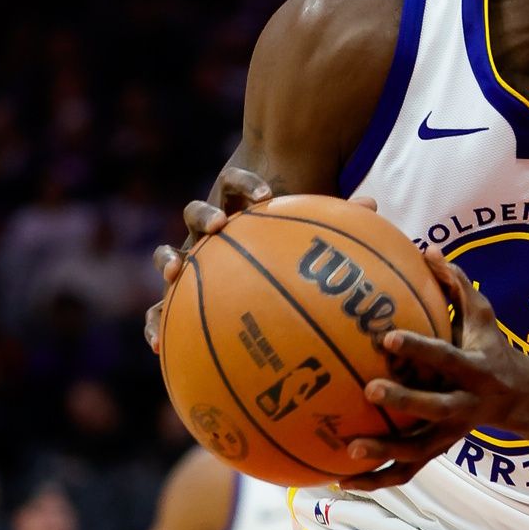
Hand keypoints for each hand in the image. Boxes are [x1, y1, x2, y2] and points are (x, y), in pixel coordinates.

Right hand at [142, 168, 375, 351]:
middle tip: (220, 225)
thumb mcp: (310, 234)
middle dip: (205, 216)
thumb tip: (373, 205)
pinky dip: (156, 324)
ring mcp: (190, 260)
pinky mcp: (177, 294)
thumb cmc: (286, 243)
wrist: (249, 259)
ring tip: (175, 272)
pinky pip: (160, 310)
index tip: (265, 196)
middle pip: (196, 213)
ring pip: (168, 254)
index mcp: (238, 208)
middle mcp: (210, 231)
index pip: (235, 183)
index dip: (245, 184)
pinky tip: (157, 347)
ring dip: (168, 260)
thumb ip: (335, 222)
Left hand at [339, 251, 528, 490]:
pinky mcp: (436, 452)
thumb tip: (428, 250)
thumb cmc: (493, 348)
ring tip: (348, 450)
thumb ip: (458, 284)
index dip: (419, 347)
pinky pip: (404, 471)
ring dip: (383, 453)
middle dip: (403, 400)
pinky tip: (340, 481)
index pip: (446, 356)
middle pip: (433, 407)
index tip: (388, 335)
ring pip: (417, 451)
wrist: (518, 398)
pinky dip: (375, 479)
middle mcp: (463, 405)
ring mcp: (449, 434)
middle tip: (368, 389)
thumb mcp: (484, 315)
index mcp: (473, 369)